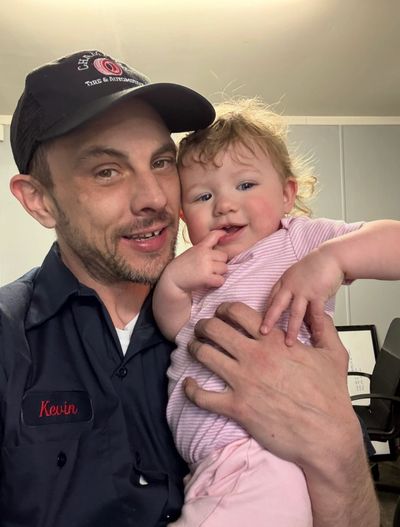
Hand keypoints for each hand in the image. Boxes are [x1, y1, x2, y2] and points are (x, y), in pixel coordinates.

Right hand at [166, 230, 227, 291]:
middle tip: (210, 268)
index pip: (214, 235)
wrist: (171, 280)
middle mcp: (204, 254)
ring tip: (208, 275)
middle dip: (219, 263)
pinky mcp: (206, 277)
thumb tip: (218, 246)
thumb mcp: (191, 252)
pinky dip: (217, 283)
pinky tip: (209, 282)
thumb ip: (203, 249)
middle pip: (224, 256)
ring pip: (224, 268)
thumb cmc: (181, 267)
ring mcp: (206, 265)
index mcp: (200, 247)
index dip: (221, 234)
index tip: (224, 234)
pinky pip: (221, 280)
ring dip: (219, 273)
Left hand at [184, 302, 357, 465]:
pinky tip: (188, 384)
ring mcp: (243, 382)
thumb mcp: (334, 354)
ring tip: (194, 348)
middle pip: (215, 329)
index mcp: (274, 342)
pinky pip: (203, 396)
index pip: (237, 312)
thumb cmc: (331, 397)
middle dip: (204, 326)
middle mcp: (255, 357)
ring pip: (205, 355)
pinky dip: (191, 389)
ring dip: (195, 349)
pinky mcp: (237, 407)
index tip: (220, 313)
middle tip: (202, 329)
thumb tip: (321, 315)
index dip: (224, 309)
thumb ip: (325, 329)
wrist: (326, 434)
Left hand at [260, 248, 343, 344]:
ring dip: (291, 329)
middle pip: (277, 305)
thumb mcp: (297, 275)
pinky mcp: (317, 294)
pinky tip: (315, 335)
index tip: (259, 322)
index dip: (265, 311)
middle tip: (262, 332)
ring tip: (289, 342)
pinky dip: (316, 326)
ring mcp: (303, 290)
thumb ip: (291, 289)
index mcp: (284, 281)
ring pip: (295, 313)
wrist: (332, 256)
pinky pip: (315, 314)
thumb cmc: (316, 266)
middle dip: (269, 320)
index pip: (271, 298)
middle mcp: (291, 286)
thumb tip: (288, 304)